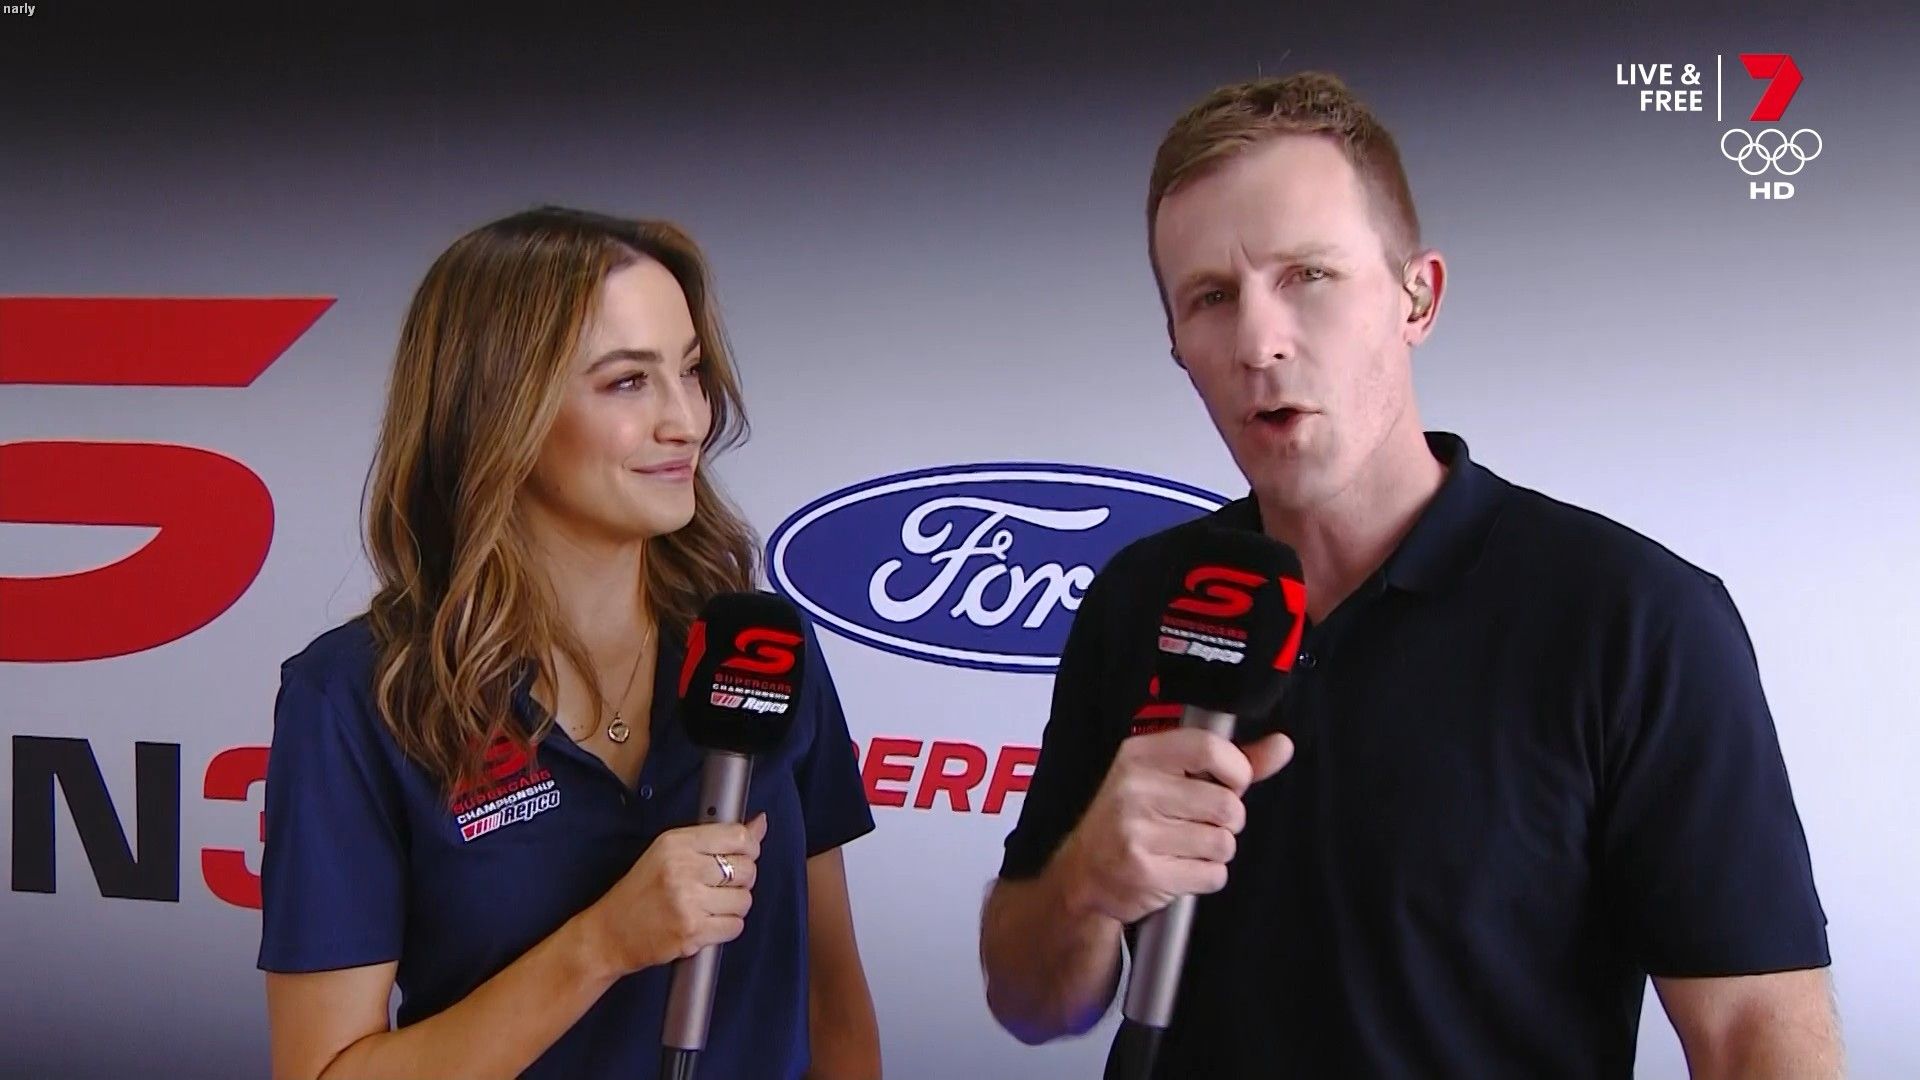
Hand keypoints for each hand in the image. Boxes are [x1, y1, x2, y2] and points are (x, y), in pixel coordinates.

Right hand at [583, 812, 766, 974]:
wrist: (611, 932)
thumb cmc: (642, 890)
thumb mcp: (670, 852)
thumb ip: (717, 838)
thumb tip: (760, 823)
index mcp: (677, 843)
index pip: (738, 837)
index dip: (749, 849)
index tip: (742, 856)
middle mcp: (683, 869)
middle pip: (747, 870)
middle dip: (741, 880)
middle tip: (719, 886)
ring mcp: (688, 902)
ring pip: (744, 901)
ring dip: (733, 906)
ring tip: (710, 906)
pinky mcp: (692, 932)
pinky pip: (735, 926)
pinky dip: (727, 927)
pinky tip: (707, 922)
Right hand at [1052, 730, 1291, 925]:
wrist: (1083, 874)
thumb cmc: (1133, 821)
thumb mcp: (1169, 778)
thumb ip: (1228, 762)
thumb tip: (1282, 745)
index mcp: (1139, 755)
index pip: (1209, 747)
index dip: (1235, 771)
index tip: (1229, 785)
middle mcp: (1134, 789)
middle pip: (1226, 804)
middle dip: (1227, 821)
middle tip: (1198, 824)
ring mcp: (1136, 831)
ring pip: (1223, 843)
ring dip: (1216, 852)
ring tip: (1185, 848)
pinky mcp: (1144, 871)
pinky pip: (1212, 875)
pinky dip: (1206, 877)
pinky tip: (1180, 870)